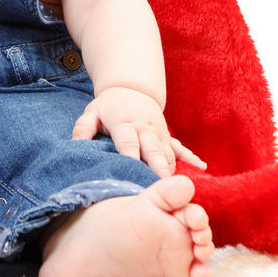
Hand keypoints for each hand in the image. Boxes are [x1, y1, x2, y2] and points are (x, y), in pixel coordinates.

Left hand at [72, 86, 206, 177]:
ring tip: (177, 189)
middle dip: (158, 168)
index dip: (132, 158)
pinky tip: (202, 167)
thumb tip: (76, 145)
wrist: (131, 87)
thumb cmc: (108, 106)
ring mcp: (158, 131)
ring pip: (168, 151)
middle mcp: (144, 128)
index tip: (135, 175)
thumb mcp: (92, 112)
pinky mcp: (167, 135)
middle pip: (152, 150)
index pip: (128, 143)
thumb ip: (83, 127)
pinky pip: (181, 147)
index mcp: (124, 124)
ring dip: (172, 169)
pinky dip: (191, 157)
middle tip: (162, 188)